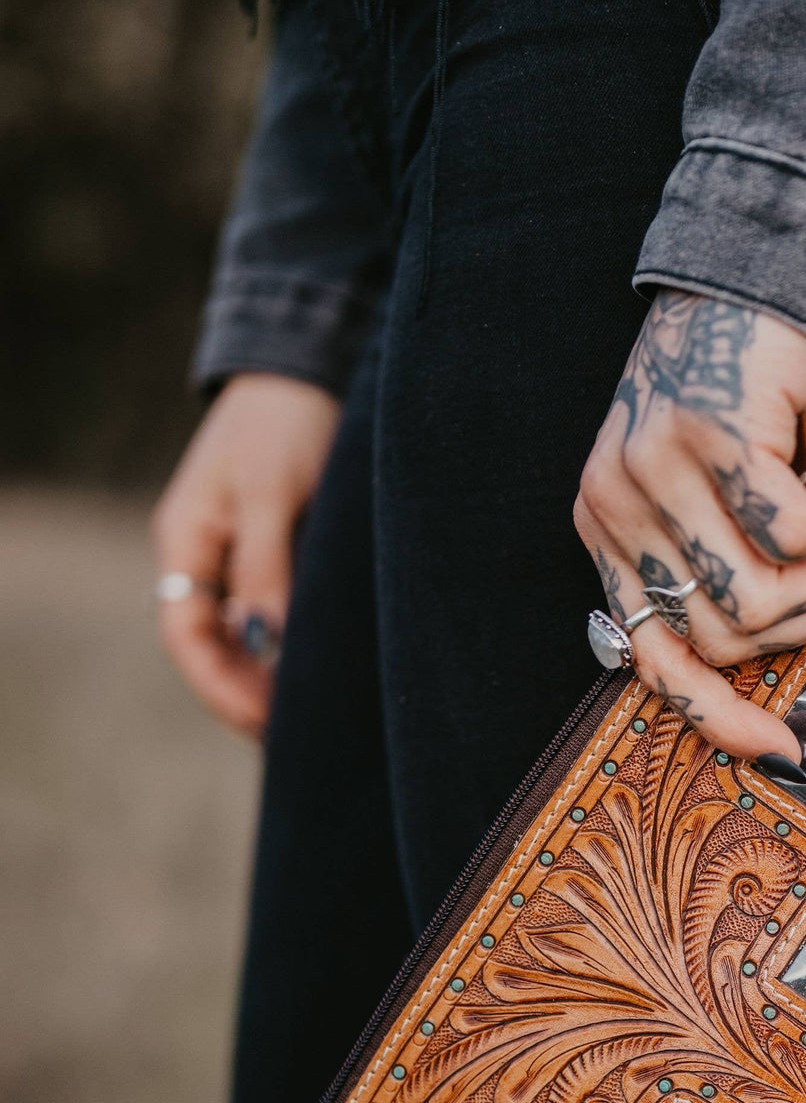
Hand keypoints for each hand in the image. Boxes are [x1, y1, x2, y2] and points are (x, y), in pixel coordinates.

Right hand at [151, 373, 341, 738]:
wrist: (307, 365)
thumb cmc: (285, 420)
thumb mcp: (276, 491)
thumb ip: (269, 565)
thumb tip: (268, 640)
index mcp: (187, 540)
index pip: (186, 636)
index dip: (219, 687)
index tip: (262, 724)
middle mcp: (205, 555)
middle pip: (213, 646)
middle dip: (246, 694)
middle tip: (296, 738)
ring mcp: (237, 554)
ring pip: (243, 635)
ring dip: (271, 677)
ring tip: (314, 717)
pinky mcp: (275, 550)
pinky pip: (273, 613)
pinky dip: (291, 647)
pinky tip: (322, 671)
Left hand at [574, 293, 805, 763]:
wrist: (769, 272)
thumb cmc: (755, 398)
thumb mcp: (721, 501)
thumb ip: (725, 574)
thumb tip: (773, 671)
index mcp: (608, 530)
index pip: (650, 659)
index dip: (717, 717)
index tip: (783, 749)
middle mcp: (614, 505)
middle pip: (723, 637)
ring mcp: (652, 470)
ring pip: (759, 597)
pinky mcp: (706, 436)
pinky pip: (792, 537)